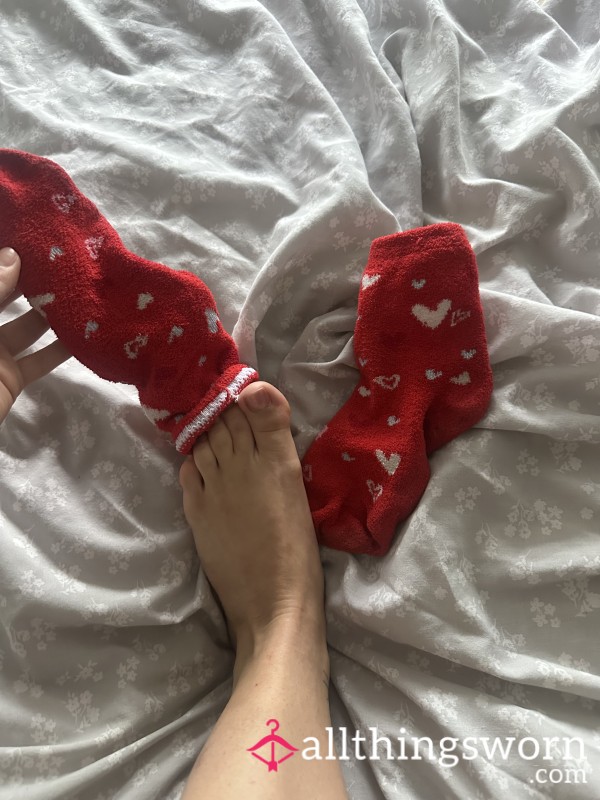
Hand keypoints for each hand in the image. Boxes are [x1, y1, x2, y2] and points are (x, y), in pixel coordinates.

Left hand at [0, 247, 71, 423]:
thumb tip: (13, 255)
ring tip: (80, 290)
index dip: (5, 258)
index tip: (31, 237)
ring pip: (28, 327)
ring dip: (52, 313)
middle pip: (7, 297)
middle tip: (64, 260)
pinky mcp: (12, 379)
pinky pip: (40, 360)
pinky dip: (61, 350)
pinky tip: (84, 333)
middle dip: (32, 280)